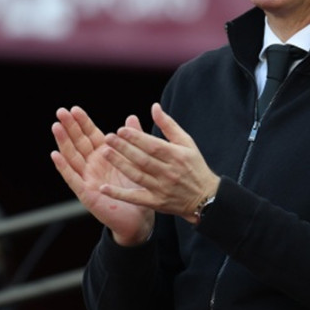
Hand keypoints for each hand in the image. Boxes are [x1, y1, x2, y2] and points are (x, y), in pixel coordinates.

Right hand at [51, 106, 153, 245]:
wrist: (139, 218)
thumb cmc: (136, 188)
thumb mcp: (136, 160)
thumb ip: (133, 138)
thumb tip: (131, 117)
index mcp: (104, 155)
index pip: (90, 134)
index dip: (82, 122)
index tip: (74, 108)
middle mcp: (93, 165)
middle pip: (78, 142)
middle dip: (70, 127)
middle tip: (61, 111)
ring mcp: (88, 178)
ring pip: (72, 157)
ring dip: (63, 142)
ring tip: (56, 127)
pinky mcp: (86, 193)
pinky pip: (73, 178)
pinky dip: (63, 167)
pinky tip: (55, 155)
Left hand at [100, 102, 219, 223]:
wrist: (205, 198)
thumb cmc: (194, 166)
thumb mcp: (186, 142)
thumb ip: (168, 125)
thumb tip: (154, 107)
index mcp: (176, 156)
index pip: (153, 145)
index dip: (137, 137)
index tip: (121, 130)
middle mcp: (169, 172)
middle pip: (143, 159)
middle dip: (124, 148)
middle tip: (108, 138)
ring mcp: (162, 188)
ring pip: (137, 175)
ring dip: (120, 164)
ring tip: (105, 153)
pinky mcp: (156, 202)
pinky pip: (135, 198)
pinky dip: (119, 194)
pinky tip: (104, 189)